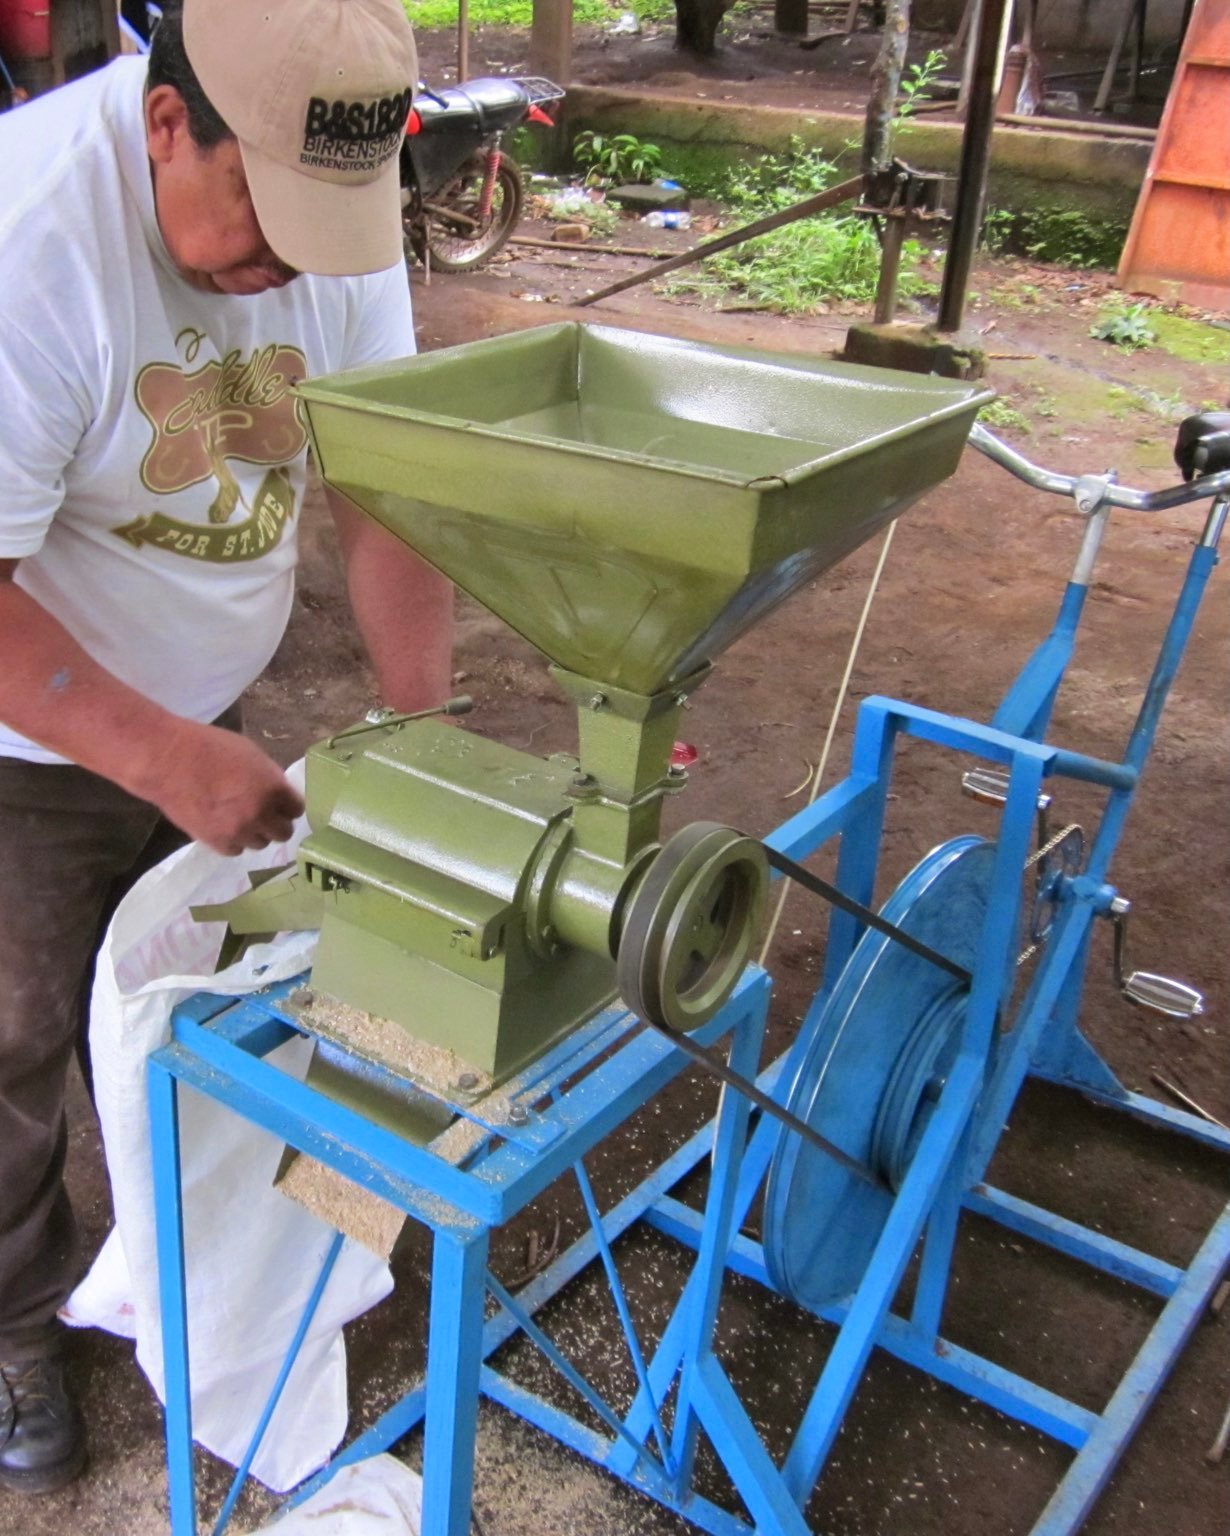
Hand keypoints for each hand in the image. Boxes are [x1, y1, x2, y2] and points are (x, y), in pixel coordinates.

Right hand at [147, 721, 305, 856]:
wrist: (168, 761)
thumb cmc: (210, 748)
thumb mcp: (251, 755)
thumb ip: (270, 778)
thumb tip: (278, 794)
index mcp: (273, 788)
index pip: (296, 809)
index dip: (288, 806)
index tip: (281, 804)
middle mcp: (261, 814)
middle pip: (283, 832)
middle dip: (276, 823)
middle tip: (263, 815)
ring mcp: (239, 831)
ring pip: (260, 843)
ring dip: (254, 833)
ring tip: (239, 819)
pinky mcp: (217, 843)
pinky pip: (236, 850)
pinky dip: (233, 841)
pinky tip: (224, 827)